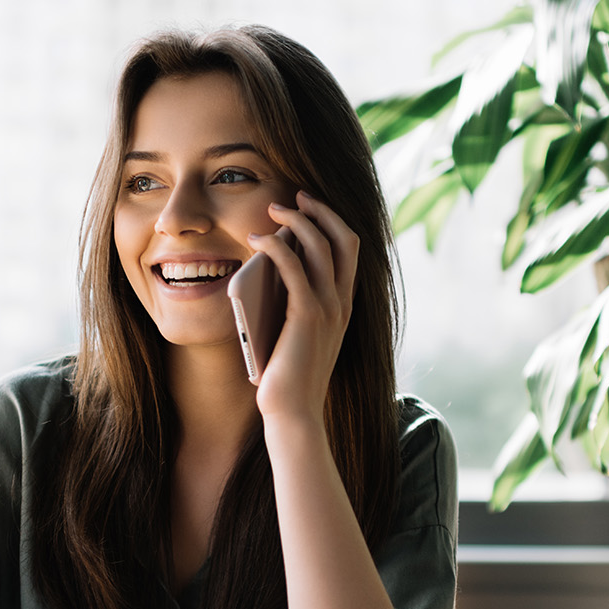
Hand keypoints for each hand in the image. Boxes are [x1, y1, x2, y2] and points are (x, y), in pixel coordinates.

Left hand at [245, 190, 359, 430]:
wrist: (293, 412)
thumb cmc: (287, 375)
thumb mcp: (295, 330)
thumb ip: (293, 300)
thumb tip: (270, 265)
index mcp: (344, 305)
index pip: (351, 249)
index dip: (332, 220)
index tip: (309, 205)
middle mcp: (343, 302)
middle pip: (343, 238)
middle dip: (320, 210)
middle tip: (294, 196)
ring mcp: (329, 308)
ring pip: (321, 245)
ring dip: (297, 219)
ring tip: (273, 210)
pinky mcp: (307, 315)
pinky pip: (294, 266)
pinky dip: (276, 245)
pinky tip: (257, 239)